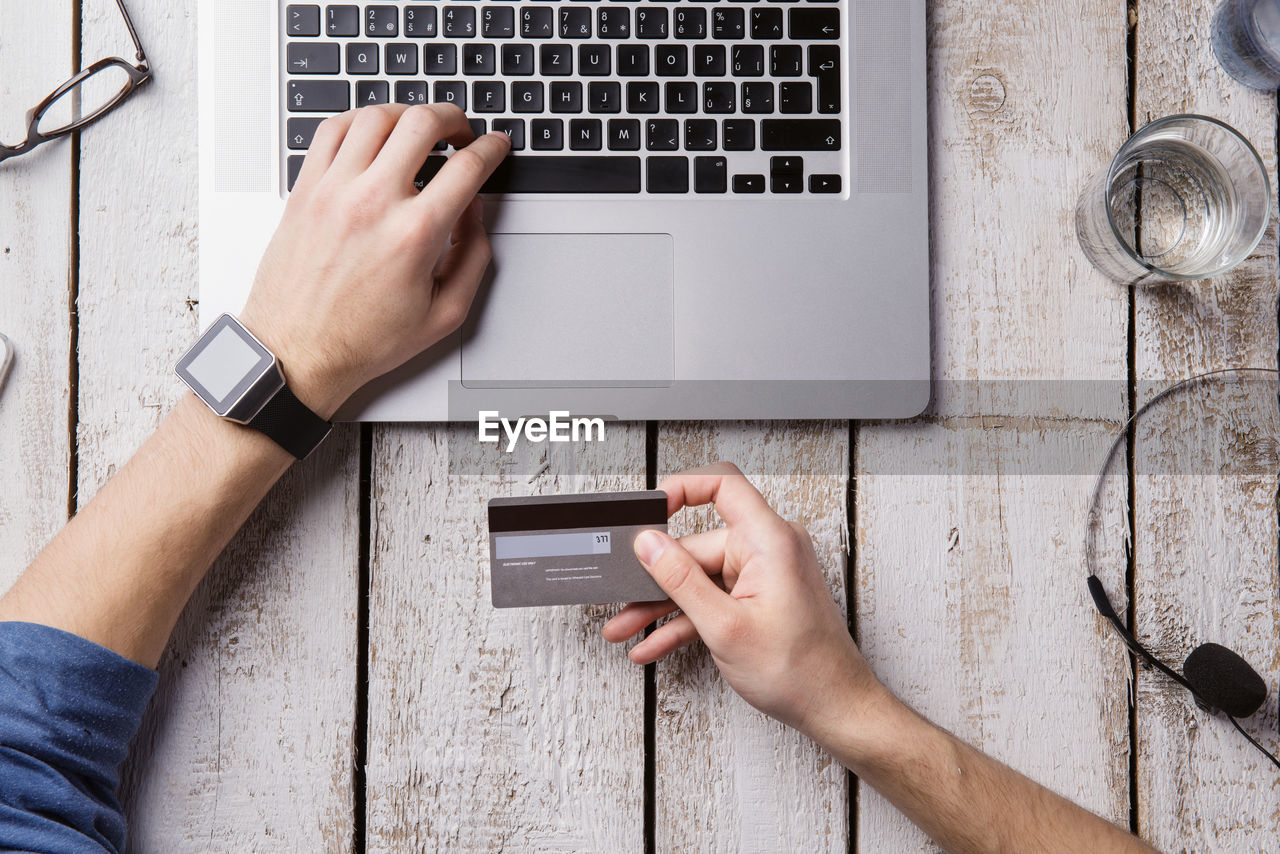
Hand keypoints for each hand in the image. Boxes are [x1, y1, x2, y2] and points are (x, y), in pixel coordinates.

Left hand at [239, 103, 510, 417]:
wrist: (297, 353)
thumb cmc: (363, 340)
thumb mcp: (445, 314)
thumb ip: (473, 258)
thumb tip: (475, 213)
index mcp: (415, 235)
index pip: (467, 167)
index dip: (492, 150)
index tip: (496, 146)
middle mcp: (373, 203)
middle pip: (423, 123)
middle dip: (454, 118)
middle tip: (461, 131)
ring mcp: (334, 191)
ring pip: (376, 117)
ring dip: (407, 114)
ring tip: (418, 128)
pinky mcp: (305, 190)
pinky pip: (332, 130)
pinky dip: (359, 120)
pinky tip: (372, 133)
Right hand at [602, 462, 887, 738]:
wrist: (834, 709)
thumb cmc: (801, 670)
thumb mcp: (724, 626)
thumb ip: (681, 581)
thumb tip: (649, 544)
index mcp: (769, 541)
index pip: (722, 486)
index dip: (682, 489)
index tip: (650, 512)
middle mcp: (768, 550)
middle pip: (698, 546)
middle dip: (655, 577)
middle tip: (621, 598)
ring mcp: (763, 575)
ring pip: (699, 579)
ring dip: (662, 605)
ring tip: (625, 628)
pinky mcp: (758, 599)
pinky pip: (712, 600)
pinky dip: (685, 620)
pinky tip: (653, 642)